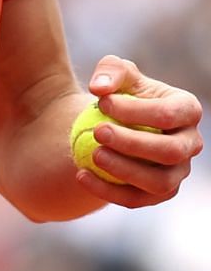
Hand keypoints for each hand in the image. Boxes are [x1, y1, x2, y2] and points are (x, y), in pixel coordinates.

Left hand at [74, 54, 204, 206]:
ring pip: (159, 182)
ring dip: (125, 171)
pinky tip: (81, 175)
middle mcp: (190, 144)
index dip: (136, 111)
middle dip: (134, 143)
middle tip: (98, 132)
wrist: (113, 121)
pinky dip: (108, 192)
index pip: (169, 115)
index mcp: (187, 110)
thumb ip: (110, 71)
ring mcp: (178, 172)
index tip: (102, 103)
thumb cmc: (118, 92)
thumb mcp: (115, 72)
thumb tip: (100, 88)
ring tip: (94, 154)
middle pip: (170, 151)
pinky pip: (137, 199)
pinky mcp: (159, 193)